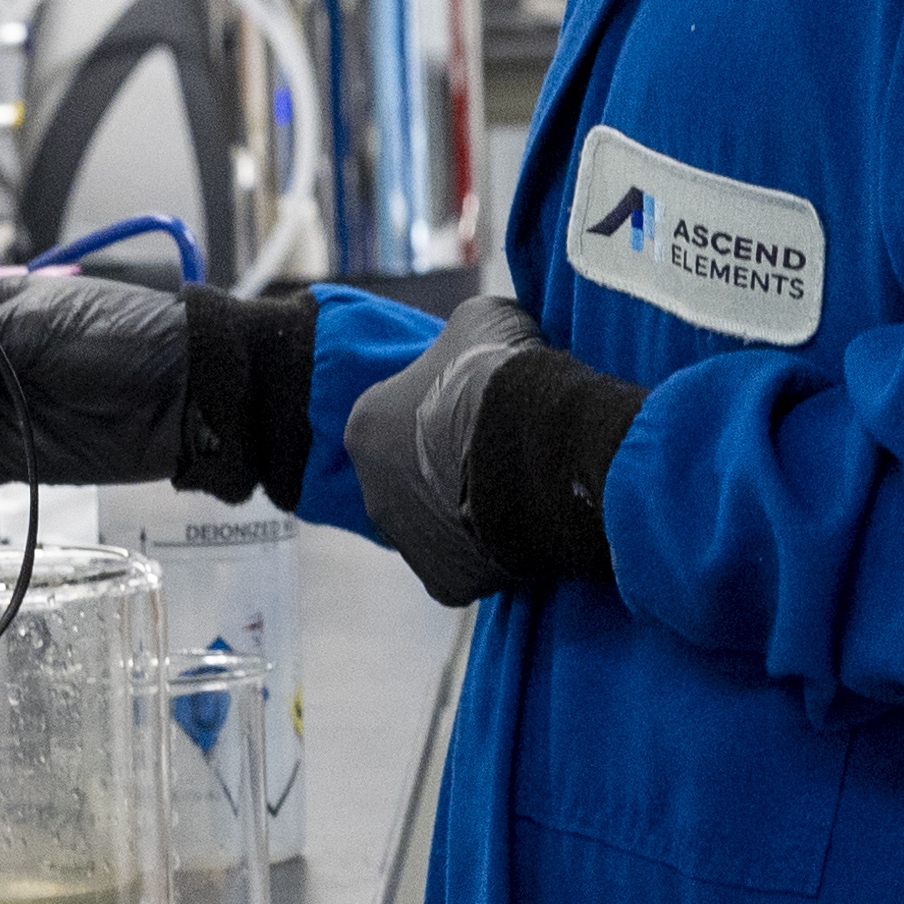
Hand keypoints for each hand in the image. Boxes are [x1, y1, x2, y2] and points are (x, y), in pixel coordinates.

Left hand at [348, 297, 642, 608]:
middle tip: (503, 449)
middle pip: (414, 479)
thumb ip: (459, 339)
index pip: (399, 419)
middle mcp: (372, 493)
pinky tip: (527, 524)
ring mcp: (408, 543)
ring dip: (472, 509)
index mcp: (364, 427)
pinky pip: (471, 563)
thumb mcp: (478, 321)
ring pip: (441, 526)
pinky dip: (496, 549)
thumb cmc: (499, 373)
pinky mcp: (447, 582)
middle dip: (452, 467)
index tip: (483, 406)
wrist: (539, 445)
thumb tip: (477, 344)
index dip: (444, 410)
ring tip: (521, 486)